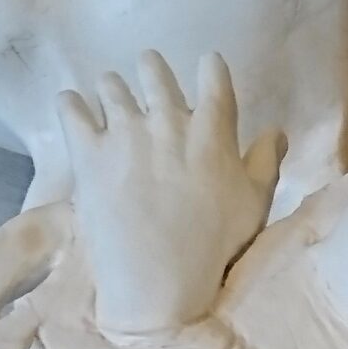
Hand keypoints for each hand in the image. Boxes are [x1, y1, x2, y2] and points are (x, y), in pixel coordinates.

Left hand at [59, 52, 282, 333]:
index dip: (210, 67)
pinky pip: (71, 109)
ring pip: (110, 84)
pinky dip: (71, 105)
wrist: (159, 281)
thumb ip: (266, 161)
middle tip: (148, 79)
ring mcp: (124, 132)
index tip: (207, 68)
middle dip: (152, 69)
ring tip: (109, 100)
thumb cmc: (214, 247)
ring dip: (112, 89)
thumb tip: (276, 131)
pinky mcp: (88, 151)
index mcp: (212, 129)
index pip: (213, 74)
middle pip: (154, 69)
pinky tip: (73, 108)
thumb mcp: (255, 205)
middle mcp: (167, 118)